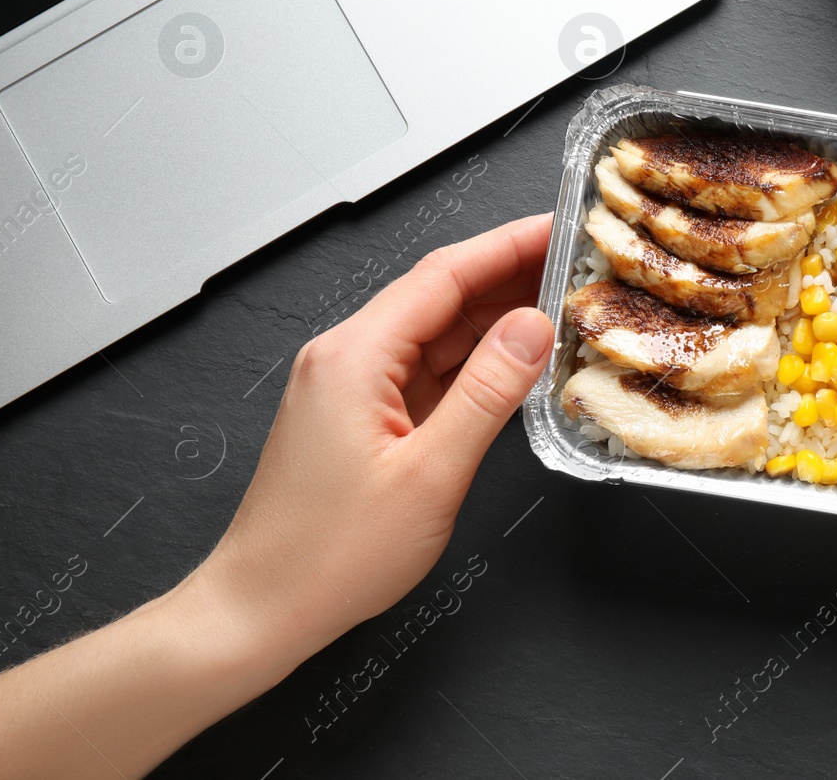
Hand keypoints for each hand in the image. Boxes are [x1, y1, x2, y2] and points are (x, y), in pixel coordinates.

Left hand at [194, 214, 555, 665]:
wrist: (261, 609)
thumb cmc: (330, 555)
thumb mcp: (430, 474)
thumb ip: (488, 393)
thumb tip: (533, 328)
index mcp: (355, 356)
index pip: (445, 275)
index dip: (509, 245)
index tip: (559, 226)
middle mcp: (346, 358)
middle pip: (441, 295)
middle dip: (511, 274)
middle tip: (576, 263)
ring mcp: (351, 386)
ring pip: (436, 332)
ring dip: (496, 318)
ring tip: (561, 304)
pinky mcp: (359, 415)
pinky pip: (426, 369)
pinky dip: (473, 360)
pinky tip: (515, 359)